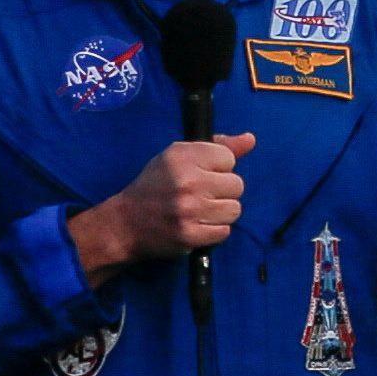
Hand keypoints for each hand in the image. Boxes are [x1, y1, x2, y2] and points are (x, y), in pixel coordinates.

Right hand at [65, 134, 256, 282]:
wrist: (126, 223)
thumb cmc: (154, 186)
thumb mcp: (177, 157)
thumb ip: (217, 146)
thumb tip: (251, 139)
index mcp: (182, 155)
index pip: (228, 158)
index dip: (219, 167)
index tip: (203, 174)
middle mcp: (188, 180)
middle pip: (237, 185)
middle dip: (223, 191)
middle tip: (202, 194)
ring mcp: (190, 210)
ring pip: (234, 209)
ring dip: (221, 212)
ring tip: (202, 210)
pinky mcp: (191, 235)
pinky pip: (224, 231)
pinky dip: (214, 230)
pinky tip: (198, 225)